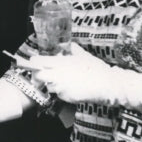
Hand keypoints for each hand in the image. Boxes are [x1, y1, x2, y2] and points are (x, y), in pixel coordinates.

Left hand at [21, 42, 141, 108]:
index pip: (38, 61)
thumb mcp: (85, 56)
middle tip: (43, 76)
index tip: (34, 64)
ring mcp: (61, 87)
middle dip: (38, 76)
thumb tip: (72, 45)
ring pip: (48, 86)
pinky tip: (72, 89)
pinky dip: (63, 92)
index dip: (34, 63)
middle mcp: (57, 74)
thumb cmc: (97, 69)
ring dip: (52, 84)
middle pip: (37, 75)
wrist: (107, 85)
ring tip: (63, 82)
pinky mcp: (65, 97)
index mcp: (60, 62)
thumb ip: (75, 50)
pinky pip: (59, 95)